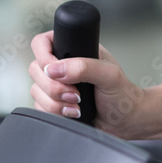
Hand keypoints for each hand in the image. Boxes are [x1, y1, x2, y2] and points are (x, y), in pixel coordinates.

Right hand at [28, 30, 145, 138]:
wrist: (125, 120)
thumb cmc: (123, 94)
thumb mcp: (109, 75)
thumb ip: (85, 67)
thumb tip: (54, 69)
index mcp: (76, 49)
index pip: (43, 42)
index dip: (43, 56)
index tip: (56, 71)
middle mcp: (64, 65)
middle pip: (35, 69)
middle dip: (53, 86)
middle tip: (76, 94)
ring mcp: (57, 84)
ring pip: (36, 90)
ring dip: (55, 102)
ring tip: (78, 105)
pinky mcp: (54, 103)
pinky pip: (39, 106)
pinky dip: (54, 112)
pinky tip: (74, 113)